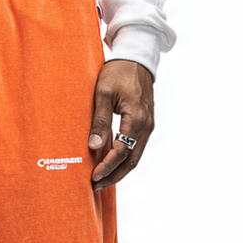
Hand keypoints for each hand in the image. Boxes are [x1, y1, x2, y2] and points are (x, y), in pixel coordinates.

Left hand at [88, 60, 154, 190]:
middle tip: (96, 186)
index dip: (107, 167)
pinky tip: (111, 163)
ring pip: (136, 156)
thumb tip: (94, 147)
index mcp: (136, 118)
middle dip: (114, 175)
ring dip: (119, 170)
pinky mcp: (146, 124)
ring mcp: (148, 125)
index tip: (93, 177)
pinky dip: (124, 159)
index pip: (122, 151)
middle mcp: (146, 125)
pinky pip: (136, 147)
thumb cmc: (118, 71)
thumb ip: (99, 121)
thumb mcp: (102, 93)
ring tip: (102, 179)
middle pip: (132, 161)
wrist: (137, 57)